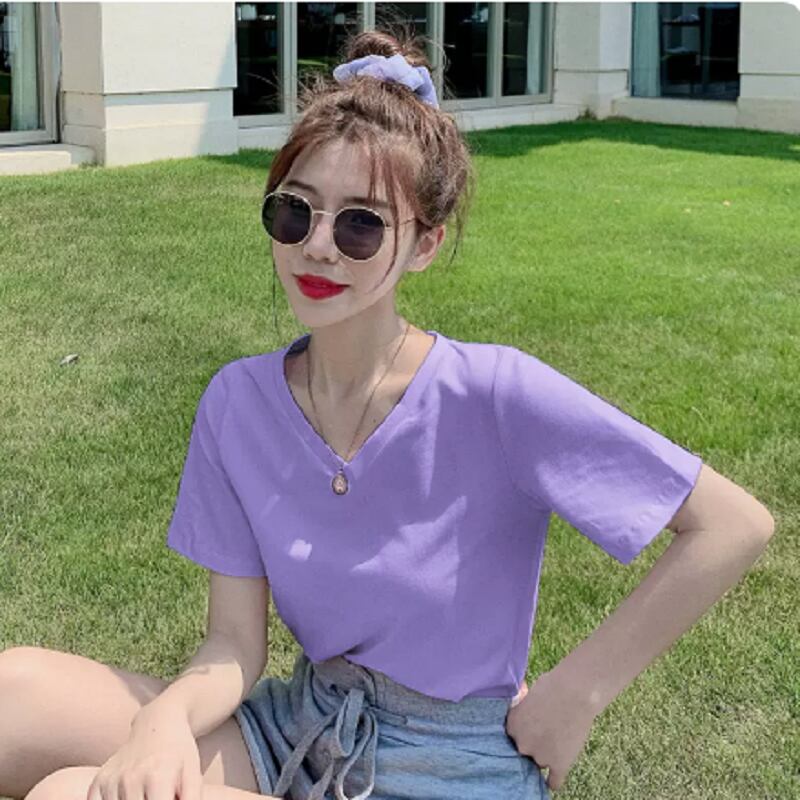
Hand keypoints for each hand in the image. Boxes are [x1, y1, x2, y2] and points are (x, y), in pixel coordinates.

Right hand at [86, 707, 201, 799]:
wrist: (158, 722)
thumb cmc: (179, 752)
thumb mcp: (193, 774)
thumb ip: (192, 799)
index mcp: (158, 777)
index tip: (169, 797)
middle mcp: (131, 778)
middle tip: (158, 791)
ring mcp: (111, 780)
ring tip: (145, 792)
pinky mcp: (98, 781)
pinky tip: (128, 793)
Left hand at [505, 668, 599, 792]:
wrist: (575, 692)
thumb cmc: (553, 686)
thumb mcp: (529, 696)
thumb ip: (524, 712)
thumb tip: (526, 714)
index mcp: (512, 726)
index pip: (514, 736)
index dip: (525, 732)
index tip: (533, 727)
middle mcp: (522, 744)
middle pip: (526, 751)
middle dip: (535, 743)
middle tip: (547, 732)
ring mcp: (541, 756)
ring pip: (540, 763)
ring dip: (547, 756)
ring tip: (558, 743)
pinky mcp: (560, 764)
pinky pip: (554, 781)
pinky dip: (553, 782)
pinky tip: (552, 781)